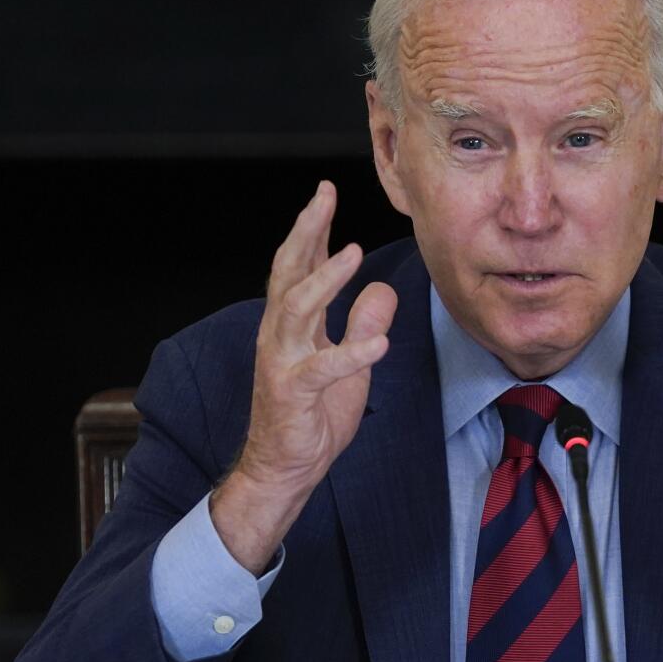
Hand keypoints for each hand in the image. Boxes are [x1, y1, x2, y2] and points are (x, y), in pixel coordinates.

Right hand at [211, 181, 397, 572]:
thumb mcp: (349, 364)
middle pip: (288, 272)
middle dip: (305, 231)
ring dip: (324, 279)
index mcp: (293, 325)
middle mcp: (280, 335)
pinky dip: (352, 353)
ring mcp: (283, 362)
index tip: (324, 192)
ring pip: (297, 309)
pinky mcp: (294, 393)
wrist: (284, 469)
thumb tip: (381, 289)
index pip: (299, 266)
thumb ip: (360, 324)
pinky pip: (323, 368)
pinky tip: (380, 342)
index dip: (312, 228)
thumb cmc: (312, 415)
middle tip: (322, 197)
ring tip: (352, 253)